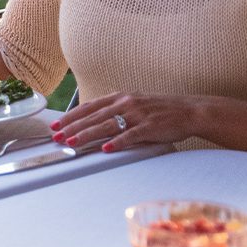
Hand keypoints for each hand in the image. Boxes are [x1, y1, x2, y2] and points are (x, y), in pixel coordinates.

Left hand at [49, 92, 197, 152]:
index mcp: (119, 97)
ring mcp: (138, 114)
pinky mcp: (150, 127)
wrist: (189, 110)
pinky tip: (106, 149)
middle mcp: (126, 103)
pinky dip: (117, 142)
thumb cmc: (159, 110)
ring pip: (107, 125)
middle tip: (57, 137)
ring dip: (87, 134)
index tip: (57, 125)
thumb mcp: (133, 104)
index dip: (71, 116)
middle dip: (72, 127)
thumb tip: (93, 120)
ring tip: (72, 143)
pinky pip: (131, 135)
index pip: (89, 107)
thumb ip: (114, 110)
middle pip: (93, 117)